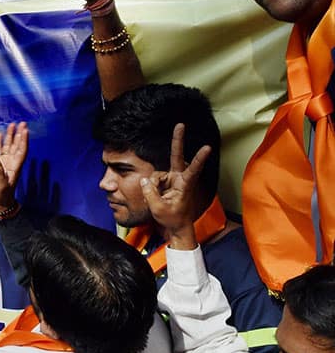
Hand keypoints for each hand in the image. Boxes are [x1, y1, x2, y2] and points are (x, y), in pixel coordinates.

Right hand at [0, 122, 27, 208]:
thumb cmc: (2, 194)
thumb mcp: (1, 185)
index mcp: (15, 166)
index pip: (21, 151)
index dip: (23, 141)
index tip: (25, 131)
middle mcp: (12, 162)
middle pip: (17, 145)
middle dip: (19, 134)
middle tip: (22, 123)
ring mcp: (5, 162)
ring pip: (9, 146)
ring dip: (11, 136)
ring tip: (12, 125)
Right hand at [140, 123, 211, 250]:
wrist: (175, 227)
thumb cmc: (172, 219)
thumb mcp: (159, 209)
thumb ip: (150, 193)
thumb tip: (144, 179)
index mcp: (185, 185)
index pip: (193, 170)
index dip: (199, 159)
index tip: (207, 147)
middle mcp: (179, 178)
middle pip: (177, 156)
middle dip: (177, 140)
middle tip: (180, 125)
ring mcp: (172, 179)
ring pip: (156, 175)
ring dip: (153, 186)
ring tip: (158, 200)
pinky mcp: (165, 182)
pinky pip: (152, 180)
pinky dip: (150, 188)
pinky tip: (155, 197)